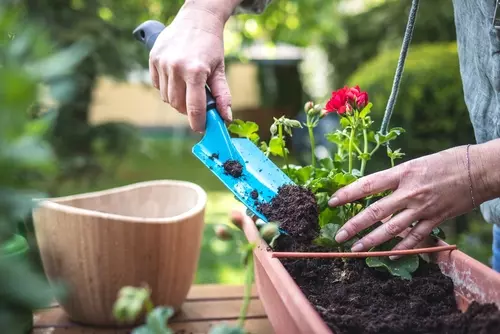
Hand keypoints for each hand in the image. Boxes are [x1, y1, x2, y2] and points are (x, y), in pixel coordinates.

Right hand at [149, 2, 233, 131]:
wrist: (197, 19)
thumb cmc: (211, 45)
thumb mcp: (220, 70)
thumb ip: (223, 95)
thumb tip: (226, 117)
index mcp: (195, 71)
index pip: (194, 108)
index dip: (198, 123)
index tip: (201, 128)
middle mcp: (176, 67)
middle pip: (178, 105)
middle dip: (187, 110)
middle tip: (196, 105)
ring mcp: (162, 63)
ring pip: (166, 97)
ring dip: (177, 99)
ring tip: (187, 88)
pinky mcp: (153, 59)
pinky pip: (157, 85)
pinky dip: (166, 88)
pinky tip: (176, 78)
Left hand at [328, 144, 493, 253]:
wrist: (479, 169)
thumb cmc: (447, 161)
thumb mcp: (415, 164)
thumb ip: (396, 179)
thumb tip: (376, 191)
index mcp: (402, 173)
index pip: (368, 184)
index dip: (348, 193)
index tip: (332, 201)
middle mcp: (409, 192)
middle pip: (375, 211)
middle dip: (354, 225)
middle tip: (339, 236)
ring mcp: (423, 208)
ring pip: (392, 228)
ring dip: (373, 241)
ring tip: (357, 249)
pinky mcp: (436, 219)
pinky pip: (416, 238)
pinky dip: (403, 248)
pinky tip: (390, 255)